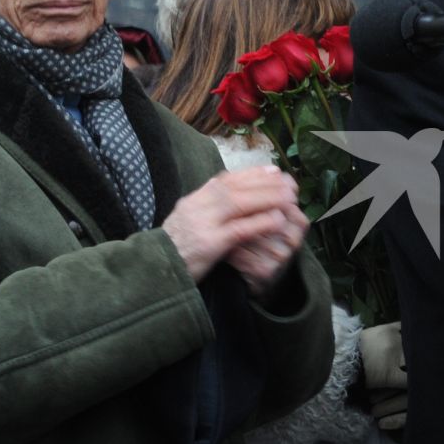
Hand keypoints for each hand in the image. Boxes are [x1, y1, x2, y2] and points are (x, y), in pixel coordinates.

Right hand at [162, 167, 303, 283]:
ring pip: (238, 203)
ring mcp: (201, 224)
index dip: (251, 174)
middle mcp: (197, 207)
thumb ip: (207, 207)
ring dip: (267, 198)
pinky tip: (278, 220)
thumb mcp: (188, 222)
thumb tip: (229, 192)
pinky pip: (239, 229)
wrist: (153, 272)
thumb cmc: (175, 250)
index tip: (273, 171)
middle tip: (289, 181)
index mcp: (193, 200)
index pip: (225, 180)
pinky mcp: (208, 244)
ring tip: (290, 197)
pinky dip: (260, 222)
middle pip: (235, 188)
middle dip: (264, 183)